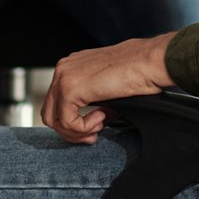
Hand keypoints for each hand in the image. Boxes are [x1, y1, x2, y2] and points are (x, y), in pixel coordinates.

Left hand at [41, 33, 174, 142]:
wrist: (148, 63)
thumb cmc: (136, 72)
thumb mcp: (106, 86)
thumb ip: (91, 99)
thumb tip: (89, 120)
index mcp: (71, 66)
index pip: (56, 102)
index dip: (73, 122)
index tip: (94, 127)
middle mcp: (63, 69)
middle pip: (50, 113)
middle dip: (71, 131)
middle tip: (93, 136)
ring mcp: (63, 77)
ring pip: (54, 120)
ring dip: (77, 131)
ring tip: (100, 125)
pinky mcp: (69, 89)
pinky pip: (66, 122)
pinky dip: (84, 128)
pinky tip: (102, 117)